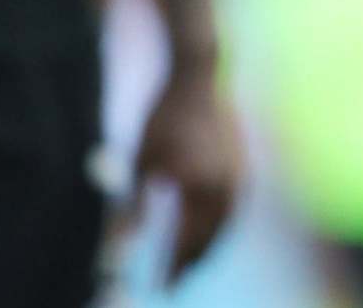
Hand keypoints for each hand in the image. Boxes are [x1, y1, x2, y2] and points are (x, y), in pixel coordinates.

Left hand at [131, 73, 243, 283]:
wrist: (201, 76)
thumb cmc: (164, 117)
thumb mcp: (141, 162)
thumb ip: (132, 209)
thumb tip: (117, 251)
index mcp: (199, 190)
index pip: (185, 244)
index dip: (172, 268)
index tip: (160, 288)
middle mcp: (225, 189)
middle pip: (208, 241)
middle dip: (190, 264)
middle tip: (174, 281)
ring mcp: (240, 178)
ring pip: (224, 228)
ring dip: (206, 248)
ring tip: (187, 262)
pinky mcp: (244, 168)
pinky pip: (232, 210)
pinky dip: (218, 227)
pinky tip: (203, 230)